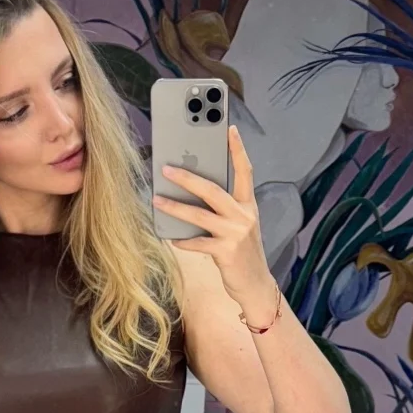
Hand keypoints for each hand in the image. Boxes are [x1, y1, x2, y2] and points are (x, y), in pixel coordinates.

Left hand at [155, 125, 279, 325]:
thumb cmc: (242, 252)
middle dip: (188, 178)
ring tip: (157, 199)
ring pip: (200, 215)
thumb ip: (223, 208)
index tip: (229, 128)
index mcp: (248, 205)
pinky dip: (182, 240)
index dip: (238, 149)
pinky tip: (171, 237)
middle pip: (213, 190)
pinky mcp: (226, 252)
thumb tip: (192, 192)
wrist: (256, 284)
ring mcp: (236, 234)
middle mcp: (244, 216)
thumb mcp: (239, 225)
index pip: (246, 171)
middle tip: (167, 168)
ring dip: (175, 207)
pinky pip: (197, 243)